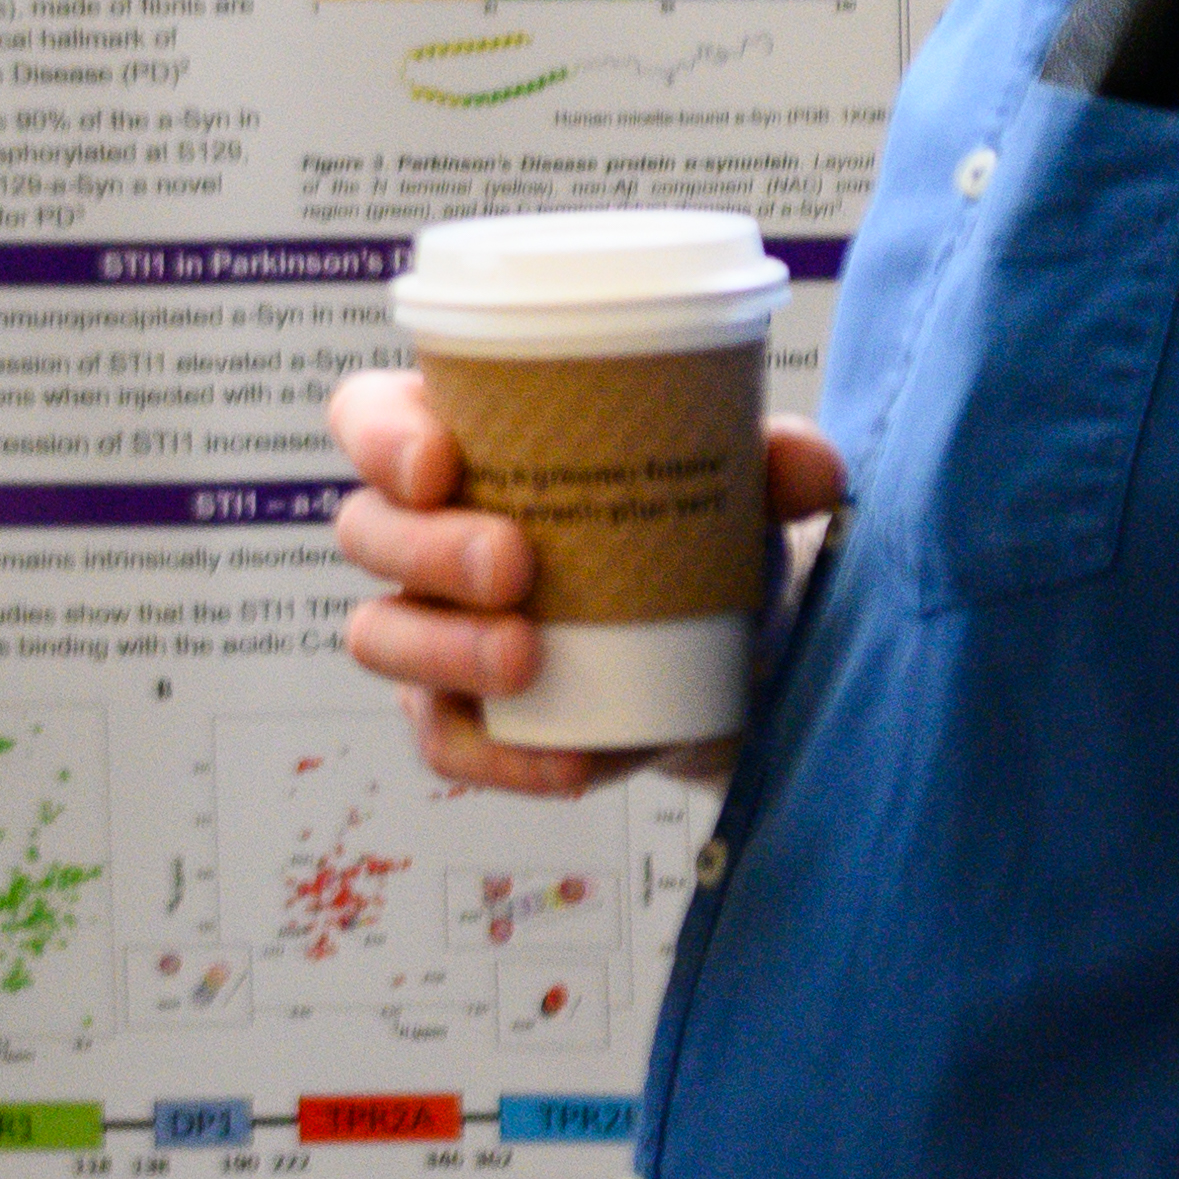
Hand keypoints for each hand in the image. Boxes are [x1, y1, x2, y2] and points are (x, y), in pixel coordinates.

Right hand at [326, 366, 839, 795]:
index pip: (370, 419)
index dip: (381, 437)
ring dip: (443, 648)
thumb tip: (810, 465)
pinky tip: (565, 760)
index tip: (443, 460)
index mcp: (463, 443)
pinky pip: (446, 742)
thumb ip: (773, 461)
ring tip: (525, 658)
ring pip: (380, 636)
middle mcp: (426, 535)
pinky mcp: (467, 719)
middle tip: (514, 563)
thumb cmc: (695, 534)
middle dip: (428, 548)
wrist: (730, 653)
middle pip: (368, 529)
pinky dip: (499, 757)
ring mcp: (433, 630)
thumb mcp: (735, 486)